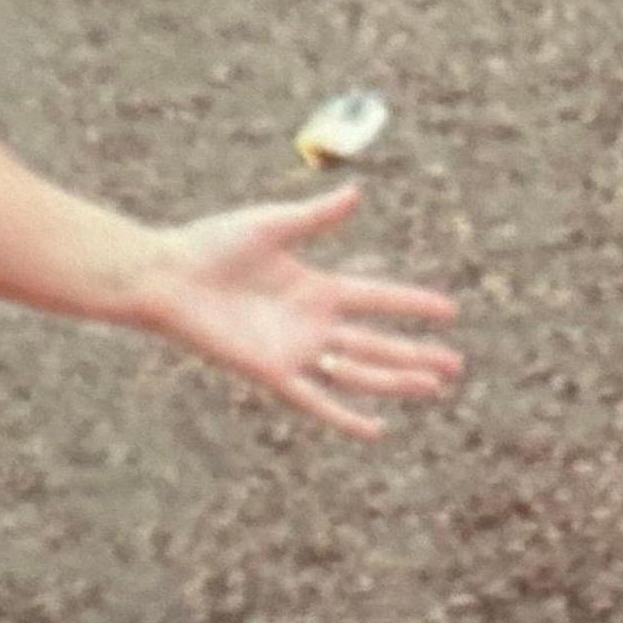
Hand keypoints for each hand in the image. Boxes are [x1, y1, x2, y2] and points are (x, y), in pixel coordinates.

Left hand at [124, 182, 463, 438]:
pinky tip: (376, 430)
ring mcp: (293, 349)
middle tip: (456, 365)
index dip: (412, 304)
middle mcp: (310, 322)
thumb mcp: (270, 226)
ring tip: (433, 387)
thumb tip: (357, 192)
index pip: (376, 297)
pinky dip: (345, 416)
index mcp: (314, 286)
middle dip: (416, 354)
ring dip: (395, 381)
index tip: (450, 310)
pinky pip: (315, 399)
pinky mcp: (271, 371)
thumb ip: (315, 217)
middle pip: (376, 342)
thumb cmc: (209, 244)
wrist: (166, 276)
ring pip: (356, 371)